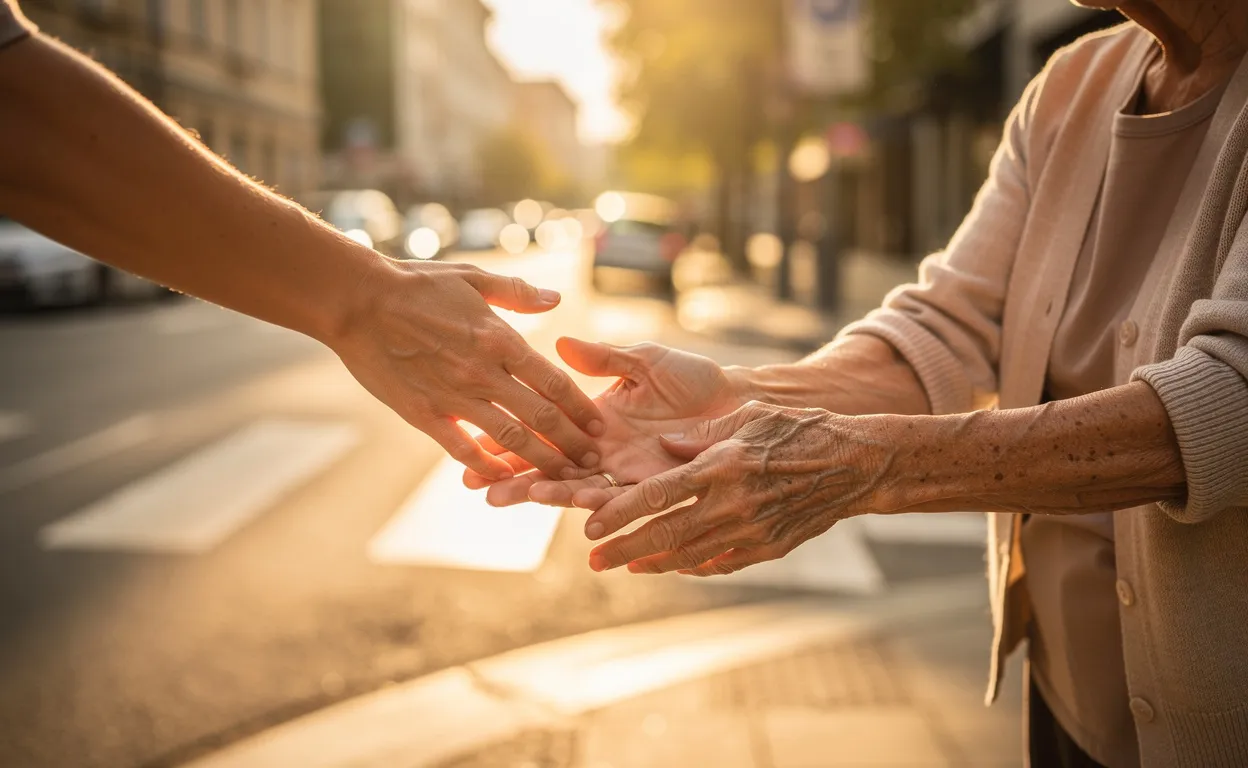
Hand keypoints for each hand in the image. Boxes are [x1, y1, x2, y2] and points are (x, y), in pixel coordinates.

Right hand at [329, 259, 604, 480]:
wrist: (357, 301)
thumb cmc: (416, 284)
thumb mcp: (473, 277)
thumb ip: (518, 293)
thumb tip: (556, 300)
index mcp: (500, 339)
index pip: (554, 382)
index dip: (581, 408)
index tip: (599, 427)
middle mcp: (483, 372)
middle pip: (541, 417)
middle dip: (572, 444)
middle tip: (594, 463)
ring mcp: (453, 396)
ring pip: (510, 439)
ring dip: (541, 461)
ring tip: (563, 478)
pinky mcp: (423, 414)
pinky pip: (461, 448)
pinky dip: (485, 466)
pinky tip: (501, 478)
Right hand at [462, 338, 745, 505]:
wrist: (740, 404)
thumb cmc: (694, 378)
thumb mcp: (645, 361)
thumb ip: (604, 358)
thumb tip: (560, 341)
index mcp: (595, 418)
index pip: (543, 429)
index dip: (510, 437)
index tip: (475, 440)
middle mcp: (603, 450)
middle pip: (549, 466)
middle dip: (511, 475)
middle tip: (472, 483)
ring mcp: (626, 471)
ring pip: (575, 487)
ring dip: (540, 491)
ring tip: (504, 495)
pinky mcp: (654, 485)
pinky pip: (619, 497)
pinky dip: (591, 501)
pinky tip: (565, 503)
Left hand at [580, 402, 896, 575]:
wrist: (856, 464)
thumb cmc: (799, 429)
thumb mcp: (747, 418)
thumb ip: (700, 436)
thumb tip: (662, 448)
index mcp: (722, 466)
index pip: (657, 495)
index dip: (620, 513)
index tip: (590, 526)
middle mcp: (733, 503)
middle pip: (666, 534)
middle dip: (624, 549)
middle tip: (594, 561)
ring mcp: (751, 530)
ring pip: (690, 555)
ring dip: (652, 563)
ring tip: (625, 566)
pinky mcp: (768, 548)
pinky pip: (721, 563)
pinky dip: (692, 566)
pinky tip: (672, 566)